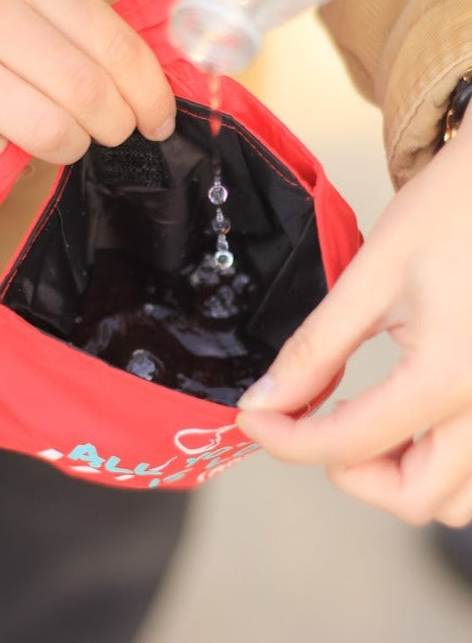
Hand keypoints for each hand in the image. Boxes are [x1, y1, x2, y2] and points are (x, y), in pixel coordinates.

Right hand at [0, 0, 175, 171]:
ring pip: (47, 133)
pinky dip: (3, 159)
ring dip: (69, 147)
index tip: (159, 122)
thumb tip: (149, 86)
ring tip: (63, 138)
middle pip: (87, 95)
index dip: (150, 94)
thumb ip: (86, 30)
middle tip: (112, 131)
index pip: (114, 45)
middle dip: (115, 127)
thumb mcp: (33, 6)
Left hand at [237, 110, 471, 526]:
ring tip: (366, 422)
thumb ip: (316, 348)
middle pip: (417, 498)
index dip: (286, 440)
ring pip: (459, 499)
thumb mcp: (374, 275)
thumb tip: (265, 400)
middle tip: (314, 426)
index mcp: (453, 374)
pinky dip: (438, 463)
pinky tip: (411, 420)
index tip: (255, 419)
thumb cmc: (458, 207)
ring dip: (399, 476)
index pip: (350, 443)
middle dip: (350, 472)